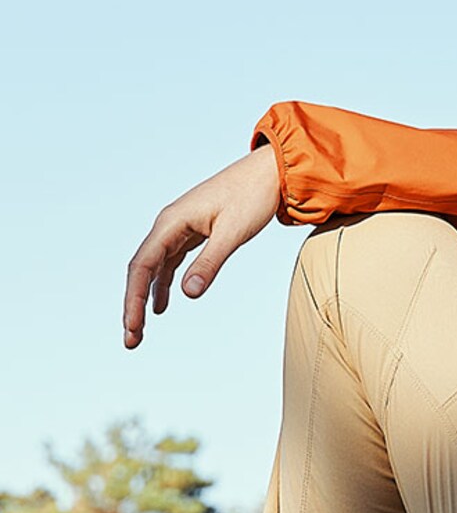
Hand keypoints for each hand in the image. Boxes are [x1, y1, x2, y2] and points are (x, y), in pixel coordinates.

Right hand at [123, 145, 282, 347]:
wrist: (268, 173)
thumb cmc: (253, 197)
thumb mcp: (233, 233)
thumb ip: (210, 263)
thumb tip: (188, 294)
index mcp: (172, 222)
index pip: (142, 265)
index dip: (133, 298)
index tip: (132, 326)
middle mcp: (169, 225)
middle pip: (141, 269)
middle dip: (133, 304)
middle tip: (132, 340)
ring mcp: (179, 228)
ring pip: (154, 268)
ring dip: (146, 298)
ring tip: (140, 330)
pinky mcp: (193, 233)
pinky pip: (170, 262)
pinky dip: (164, 284)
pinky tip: (163, 306)